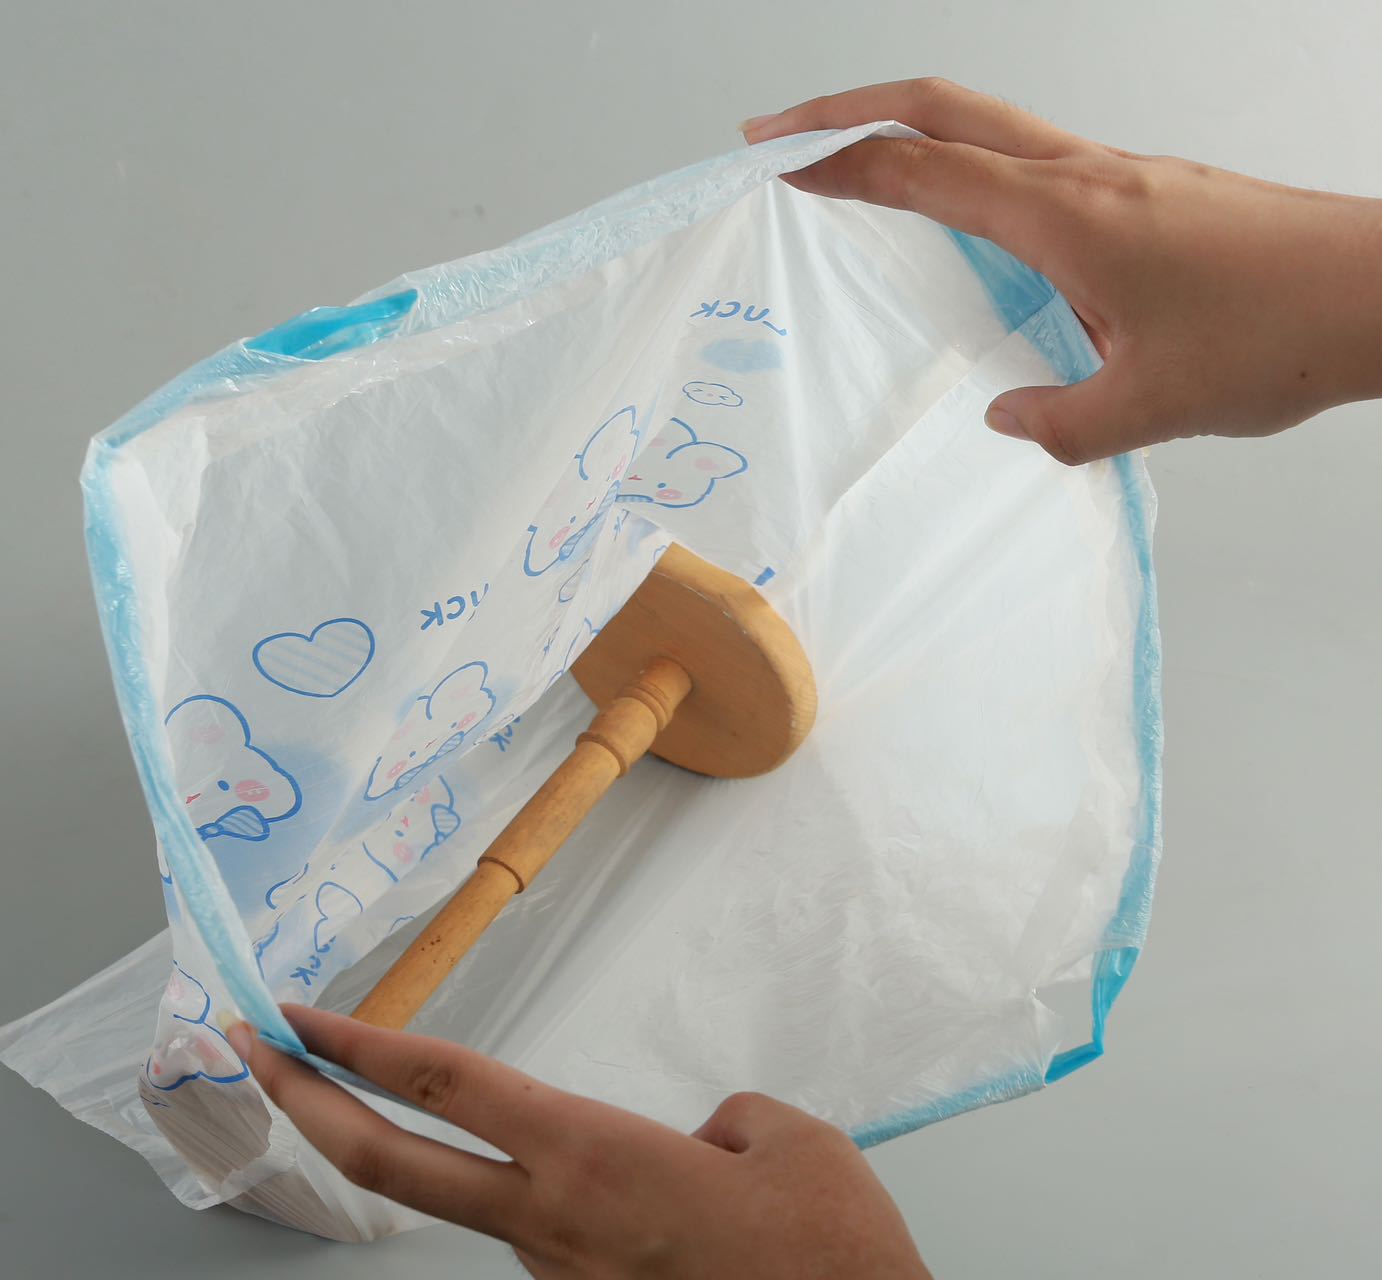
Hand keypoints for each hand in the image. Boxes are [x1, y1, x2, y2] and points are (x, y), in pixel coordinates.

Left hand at [228, 1006, 930, 1277]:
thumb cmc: (822, 1243)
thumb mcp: (780, 1133)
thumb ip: (717, 1116)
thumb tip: (697, 1137)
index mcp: (589, 1157)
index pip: (445, 1086)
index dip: (359, 1047)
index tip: (297, 1017)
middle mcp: (551, 1223)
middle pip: (394, 1164)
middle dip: (307, 1107)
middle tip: (254, 1059)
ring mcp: (559, 1277)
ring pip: (503, 1200)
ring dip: (514, 1166)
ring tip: (656, 1170)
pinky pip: (565, 1237)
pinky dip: (583, 1206)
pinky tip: (667, 1213)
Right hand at [743, 79, 1381, 464]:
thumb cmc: (1276, 337)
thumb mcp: (1148, 407)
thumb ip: (1056, 421)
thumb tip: (1004, 417)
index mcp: (1067, 218)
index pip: (925, 169)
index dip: (840, 164)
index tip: (778, 169)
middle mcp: (1085, 176)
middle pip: (945, 106)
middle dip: (850, 109)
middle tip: (784, 130)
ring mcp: (1117, 173)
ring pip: (988, 121)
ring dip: (910, 129)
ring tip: (854, 163)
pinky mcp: (1143, 190)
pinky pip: (1031, 159)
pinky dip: (970, 164)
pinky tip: (964, 219)